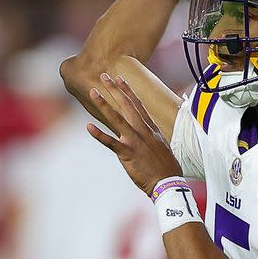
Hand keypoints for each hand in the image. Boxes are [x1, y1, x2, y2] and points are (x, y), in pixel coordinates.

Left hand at [86, 73, 181, 195]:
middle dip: (115, 90)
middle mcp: (143, 131)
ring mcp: (135, 141)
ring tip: (93, 92)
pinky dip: (99, 135)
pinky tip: (88, 127)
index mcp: (151, 129)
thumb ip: (152, 137)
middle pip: (127, 106)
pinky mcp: (128, 153)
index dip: (128, 91)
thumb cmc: (167, 167)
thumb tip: (147, 133)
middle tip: (104, 76)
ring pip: (117, 119)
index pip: (138, 105)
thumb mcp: (162, 147)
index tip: (120, 79)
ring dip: (104, 104)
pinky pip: (111, 142)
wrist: (168, 182)